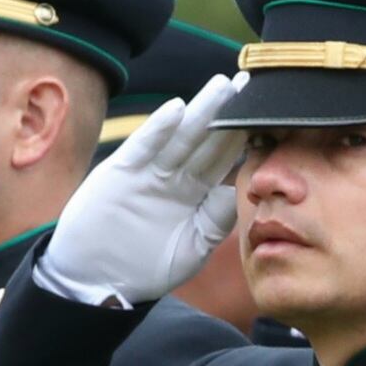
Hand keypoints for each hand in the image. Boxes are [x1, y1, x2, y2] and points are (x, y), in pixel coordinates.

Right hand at [40, 77, 248, 307]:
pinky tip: (177, 109)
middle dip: (227, 113)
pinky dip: (158, 129)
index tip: (267, 115)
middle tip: (250, 84)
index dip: (243, 136)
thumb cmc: (147, 269)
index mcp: (194, 193)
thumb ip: (215, 221)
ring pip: (180, 137)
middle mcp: (174, 177)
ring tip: (222, 86)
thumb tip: (234, 190)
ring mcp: (148, 172)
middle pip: (206, 139)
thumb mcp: (191, 249)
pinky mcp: (121, 172)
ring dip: (201, 111)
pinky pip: (143, 147)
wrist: (98, 281)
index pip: (223, 158)